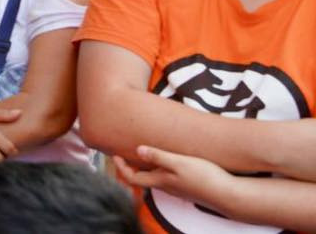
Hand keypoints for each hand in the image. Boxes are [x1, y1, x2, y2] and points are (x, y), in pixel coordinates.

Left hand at [114, 145, 234, 211]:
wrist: (229, 195)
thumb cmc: (205, 178)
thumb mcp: (179, 163)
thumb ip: (158, 156)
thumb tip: (137, 150)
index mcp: (161, 180)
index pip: (132, 177)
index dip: (121, 167)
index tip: (115, 155)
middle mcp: (167, 186)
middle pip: (142, 177)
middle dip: (131, 165)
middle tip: (125, 151)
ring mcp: (178, 187)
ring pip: (156, 177)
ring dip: (147, 166)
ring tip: (145, 151)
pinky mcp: (189, 186)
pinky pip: (168, 177)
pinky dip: (161, 168)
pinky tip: (168, 158)